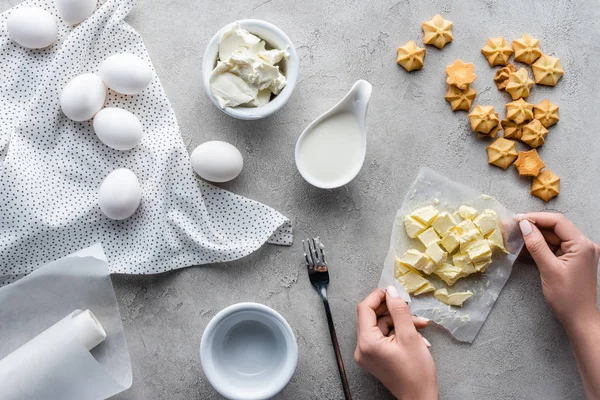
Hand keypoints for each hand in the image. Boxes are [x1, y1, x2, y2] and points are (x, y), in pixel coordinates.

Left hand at [354, 286, 437, 399]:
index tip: (393, 290)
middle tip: (411, 308)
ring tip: (421, 326)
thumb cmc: (416, 372)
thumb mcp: (410, 336)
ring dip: (401, 323)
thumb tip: (391, 290)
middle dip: (394, 311)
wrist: (420, 398)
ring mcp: (367, 354)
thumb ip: (399, 310)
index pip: (364, 309)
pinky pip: (384, 337)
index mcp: (366, 342)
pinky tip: (417, 336)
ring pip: (382, 327)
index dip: (378, 296)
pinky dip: (399, 333)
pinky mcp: (375, 358)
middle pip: (374, 318)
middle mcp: (361, 348)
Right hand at [519, 212, 599, 329]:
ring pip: (554, 237)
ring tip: (515, 236)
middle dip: (534, 227)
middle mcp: (584, 245)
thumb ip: (536, 245)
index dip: (536, 218)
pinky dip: (541, 247)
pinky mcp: (573, 260)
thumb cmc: (566, 297)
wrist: (580, 319)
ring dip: (536, 237)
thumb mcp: (548, 269)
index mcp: (582, 244)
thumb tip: (524, 225)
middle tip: (512, 227)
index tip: (517, 219)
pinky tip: (526, 248)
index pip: (558, 221)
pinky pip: (555, 248)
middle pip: (556, 228)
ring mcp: (579, 252)